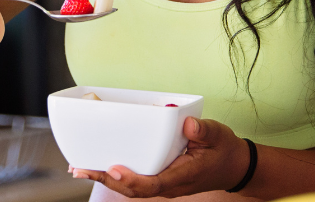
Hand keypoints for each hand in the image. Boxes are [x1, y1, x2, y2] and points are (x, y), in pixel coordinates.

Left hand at [71, 117, 251, 197]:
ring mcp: (163, 183)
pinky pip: (135, 180)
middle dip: (105, 179)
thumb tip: (188, 125)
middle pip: (133, 189)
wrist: (234, 167)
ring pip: (131, 187)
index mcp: (182, 176)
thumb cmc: (224, 151)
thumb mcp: (218, 136)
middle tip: (80, 168)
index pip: (152, 184)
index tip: (113, 170)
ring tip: (80, 168)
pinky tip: (100, 166)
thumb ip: (203, 131)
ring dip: (106, 178)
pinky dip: (116, 175)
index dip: (130, 179)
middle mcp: (169, 184)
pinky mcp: (160, 177)